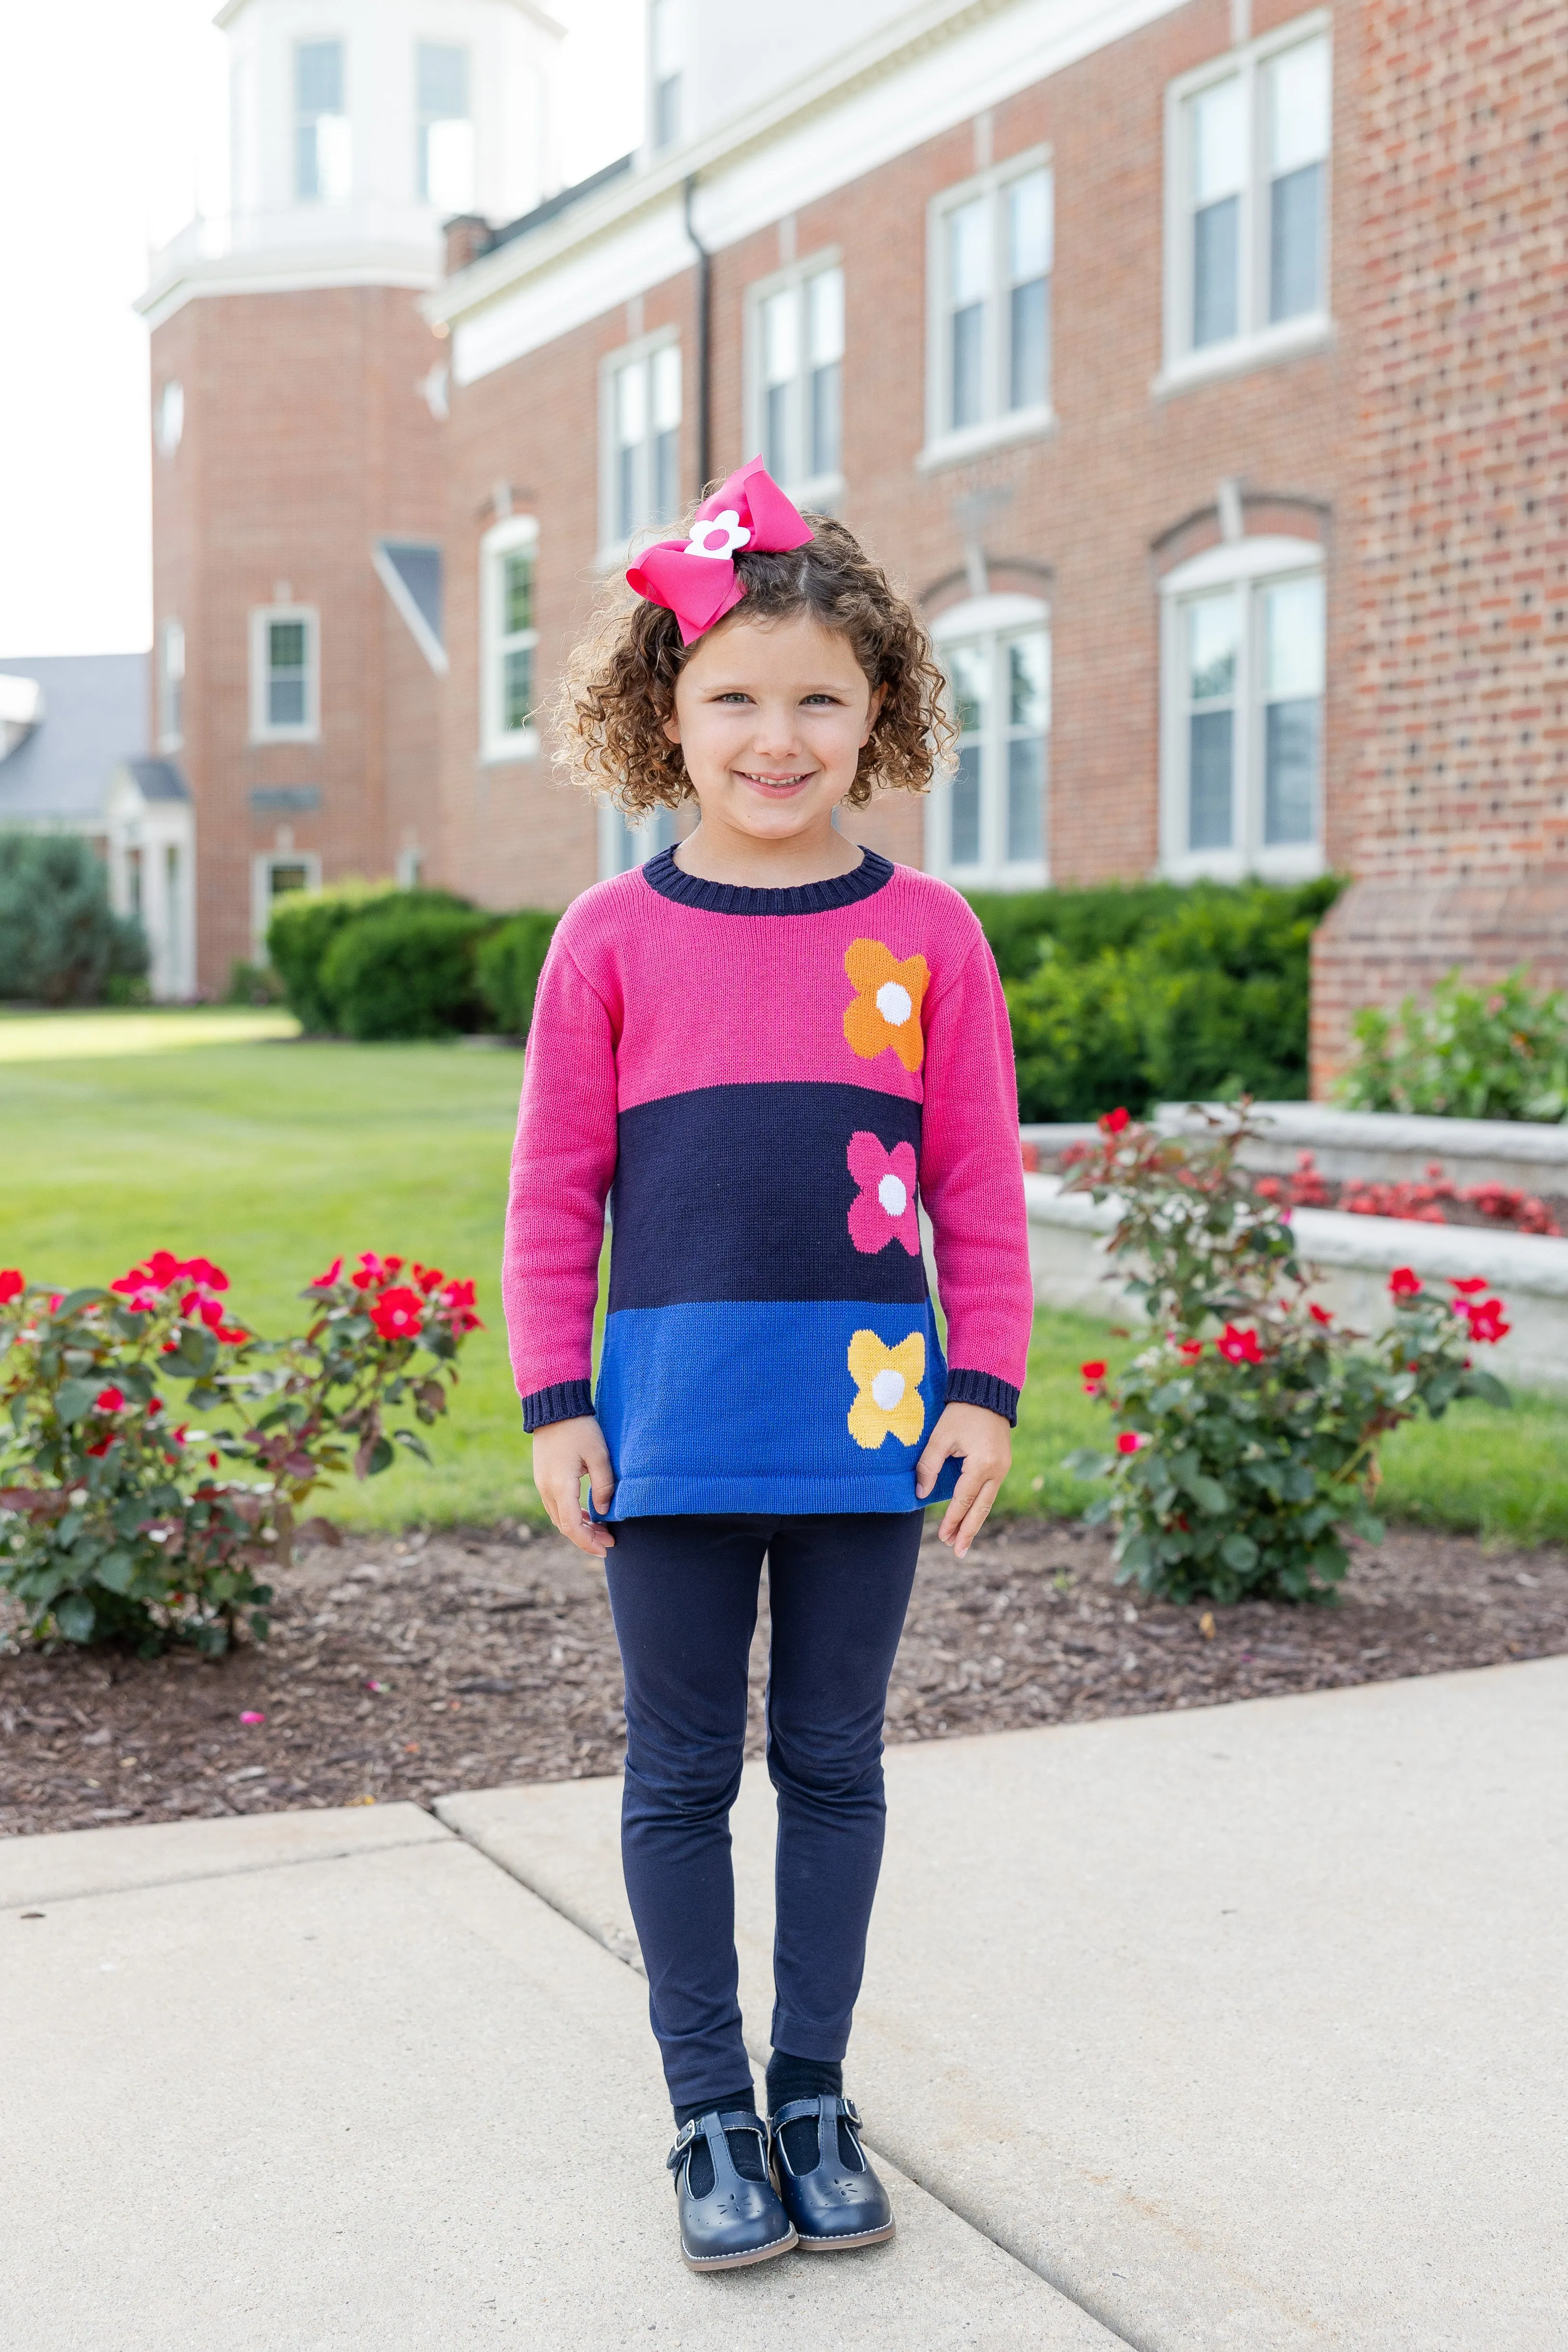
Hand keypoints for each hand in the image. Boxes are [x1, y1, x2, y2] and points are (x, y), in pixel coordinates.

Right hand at [530, 1415, 615, 1556]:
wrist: (555, 1407)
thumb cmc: (580, 1428)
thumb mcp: (599, 1455)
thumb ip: (604, 1486)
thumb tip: (604, 1511)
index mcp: (560, 1486)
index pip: (572, 1526)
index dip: (588, 1542)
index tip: (606, 1549)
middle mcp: (546, 1489)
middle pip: (565, 1526)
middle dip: (587, 1538)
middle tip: (610, 1541)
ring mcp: (542, 1484)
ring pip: (559, 1517)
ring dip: (580, 1527)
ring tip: (603, 1530)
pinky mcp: (543, 1478)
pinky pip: (557, 1505)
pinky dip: (572, 1514)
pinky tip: (589, 1514)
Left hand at [915, 1401, 1011, 1558]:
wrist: (987, 1393)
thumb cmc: (960, 1413)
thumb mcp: (940, 1437)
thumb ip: (928, 1466)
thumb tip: (920, 1494)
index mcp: (981, 1464)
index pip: (963, 1499)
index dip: (952, 1520)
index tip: (943, 1538)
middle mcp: (997, 1470)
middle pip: (981, 1508)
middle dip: (967, 1531)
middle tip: (957, 1552)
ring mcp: (1003, 1468)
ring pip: (988, 1503)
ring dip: (974, 1522)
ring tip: (962, 1541)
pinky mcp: (1003, 1464)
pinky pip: (990, 1492)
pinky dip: (980, 1507)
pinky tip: (971, 1517)